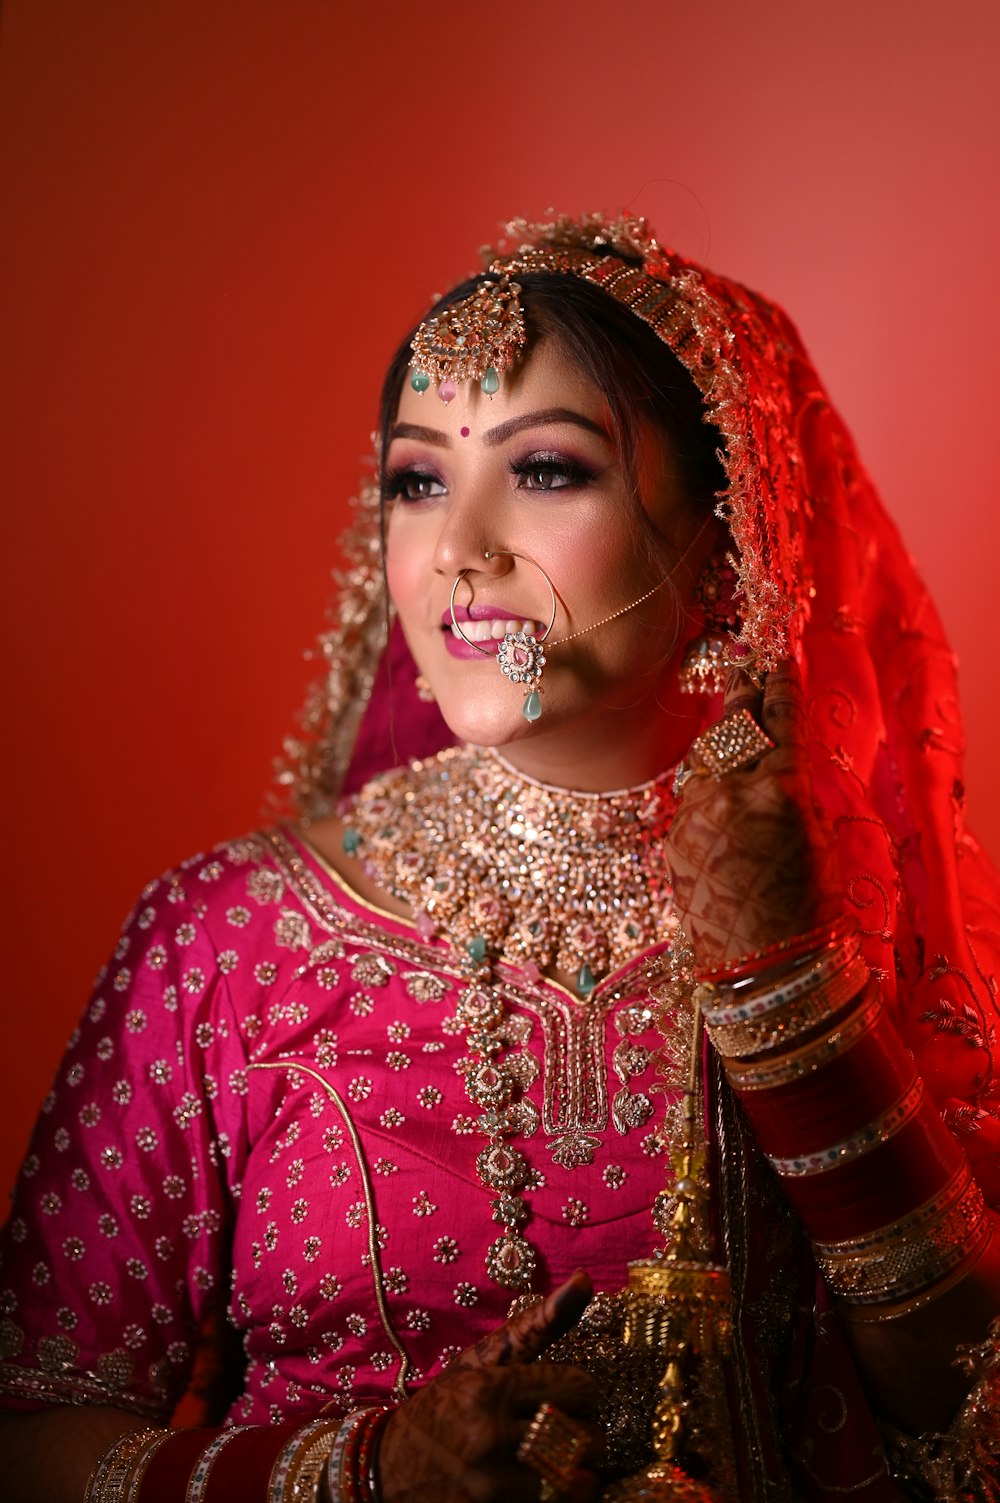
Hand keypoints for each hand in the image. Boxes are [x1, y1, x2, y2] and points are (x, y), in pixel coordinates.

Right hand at [377, 1269, 600, 1502]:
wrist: (385, 1468)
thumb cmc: (442, 1406)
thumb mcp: (481, 1360)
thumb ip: (538, 1324)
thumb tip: (586, 1278)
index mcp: (492, 1388)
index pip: (581, 1388)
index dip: (579, 1390)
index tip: (564, 1393)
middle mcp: (493, 1437)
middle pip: (587, 1437)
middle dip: (581, 1433)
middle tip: (561, 1429)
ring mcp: (493, 1488)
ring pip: (578, 1481)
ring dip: (576, 1472)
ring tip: (555, 1461)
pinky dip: (558, 1497)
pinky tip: (537, 1484)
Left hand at [665, 658, 842, 968]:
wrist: (764, 967)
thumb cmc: (810, 906)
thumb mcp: (817, 836)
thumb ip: (790, 788)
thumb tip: (774, 754)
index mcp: (780, 791)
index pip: (781, 720)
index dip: (782, 685)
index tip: (779, 659)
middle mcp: (732, 795)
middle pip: (733, 727)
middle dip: (743, 696)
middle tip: (748, 670)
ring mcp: (696, 815)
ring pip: (707, 759)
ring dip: (722, 741)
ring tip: (734, 718)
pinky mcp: (674, 838)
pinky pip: (693, 796)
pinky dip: (708, 787)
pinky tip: (720, 786)